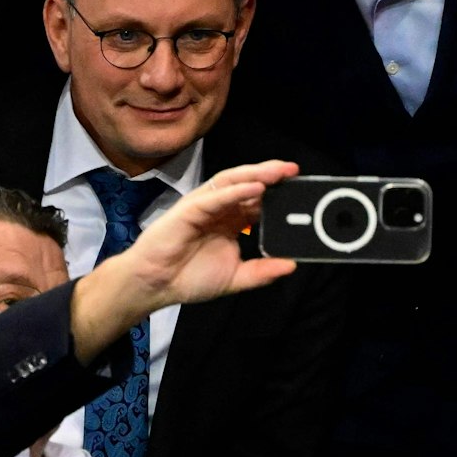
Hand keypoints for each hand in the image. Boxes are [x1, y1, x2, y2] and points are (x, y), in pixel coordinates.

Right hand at [123, 160, 302, 305]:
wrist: (156, 285)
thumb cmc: (189, 278)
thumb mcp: (236, 277)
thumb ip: (263, 272)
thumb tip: (291, 265)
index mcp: (231, 221)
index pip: (259, 200)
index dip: (279, 193)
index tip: (301, 190)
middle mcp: (220, 208)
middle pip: (249, 184)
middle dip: (273, 176)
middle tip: (295, 172)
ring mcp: (205, 205)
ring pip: (234, 182)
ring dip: (257, 174)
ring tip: (279, 171)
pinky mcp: (190, 208)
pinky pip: (216, 196)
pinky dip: (236, 190)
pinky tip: (254, 187)